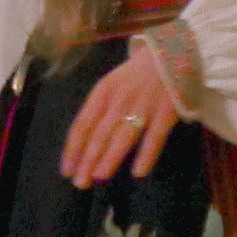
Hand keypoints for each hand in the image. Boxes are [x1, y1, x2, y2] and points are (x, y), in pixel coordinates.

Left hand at [61, 43, 185, 185]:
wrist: (170, 52)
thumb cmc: (136, 75)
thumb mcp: (111, 86)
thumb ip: (99, 110)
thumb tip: (84, 143)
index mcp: (102, 93)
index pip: (82, 124)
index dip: (73, 149)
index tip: (66, 170)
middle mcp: (119, 100)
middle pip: (100, 134)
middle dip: (87, 160)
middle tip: (80, 183)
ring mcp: (143, 106)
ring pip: (123, 136)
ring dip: (110, 158)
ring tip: (99, 177)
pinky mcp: (166, 112)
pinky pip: (155, 137)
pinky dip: (146, 155)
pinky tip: (138, 172)